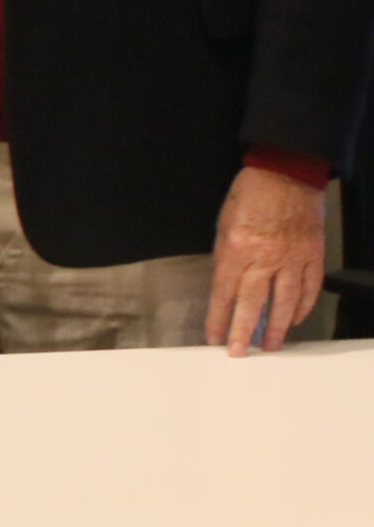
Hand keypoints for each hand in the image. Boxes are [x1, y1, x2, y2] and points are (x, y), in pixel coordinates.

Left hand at [206, 166, 325, 355]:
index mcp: (236, 249)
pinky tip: (293, 320)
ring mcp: (292, 259)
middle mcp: (264, 258)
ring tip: (270, 346)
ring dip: (275, 327)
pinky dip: (301, 307)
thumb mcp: (224, 225)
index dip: (218, 318)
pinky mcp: (312, 256)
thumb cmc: (249, 196)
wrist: (285, 174)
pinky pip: (308, 289)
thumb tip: (226, 288)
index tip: (214, 337)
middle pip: (253, 303)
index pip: (224, 293)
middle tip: (239, 352)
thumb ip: (226, 257)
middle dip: (243, 331)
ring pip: (284, 302)